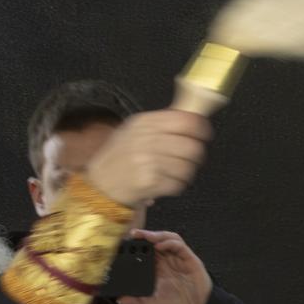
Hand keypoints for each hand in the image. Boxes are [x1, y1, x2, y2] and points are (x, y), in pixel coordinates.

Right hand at [85, 109, 210, 206]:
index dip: (200, 128)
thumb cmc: (118, 158)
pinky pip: (177, 184)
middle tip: (189, 158)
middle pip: (191, 145)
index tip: (204, 134)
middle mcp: (147, 139)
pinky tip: (165, 183)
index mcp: (145, 122)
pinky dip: (175, 186)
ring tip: (173, 172)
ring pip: (187, 166)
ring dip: (184, 172)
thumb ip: (161, 123)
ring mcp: (148, 161)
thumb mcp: (134, 130)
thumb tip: (192, 117)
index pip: (186, 120)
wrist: (99, 185)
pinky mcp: (149, 182)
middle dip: (195, 155)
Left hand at [116, 227, 212, 303]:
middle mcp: (166, 261)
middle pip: (154, 242)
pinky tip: (160, 245)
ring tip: (146, 237)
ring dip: (156, 235)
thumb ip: (138, 302)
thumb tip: (120, 301)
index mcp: (156, 269)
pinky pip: (179, 245)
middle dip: (144, 236)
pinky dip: (169, 242)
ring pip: (166, 239)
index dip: (135, 246)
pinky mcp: (188, 258)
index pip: (144, 252)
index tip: (124, 245)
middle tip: (133, 234)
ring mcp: (177, 258)